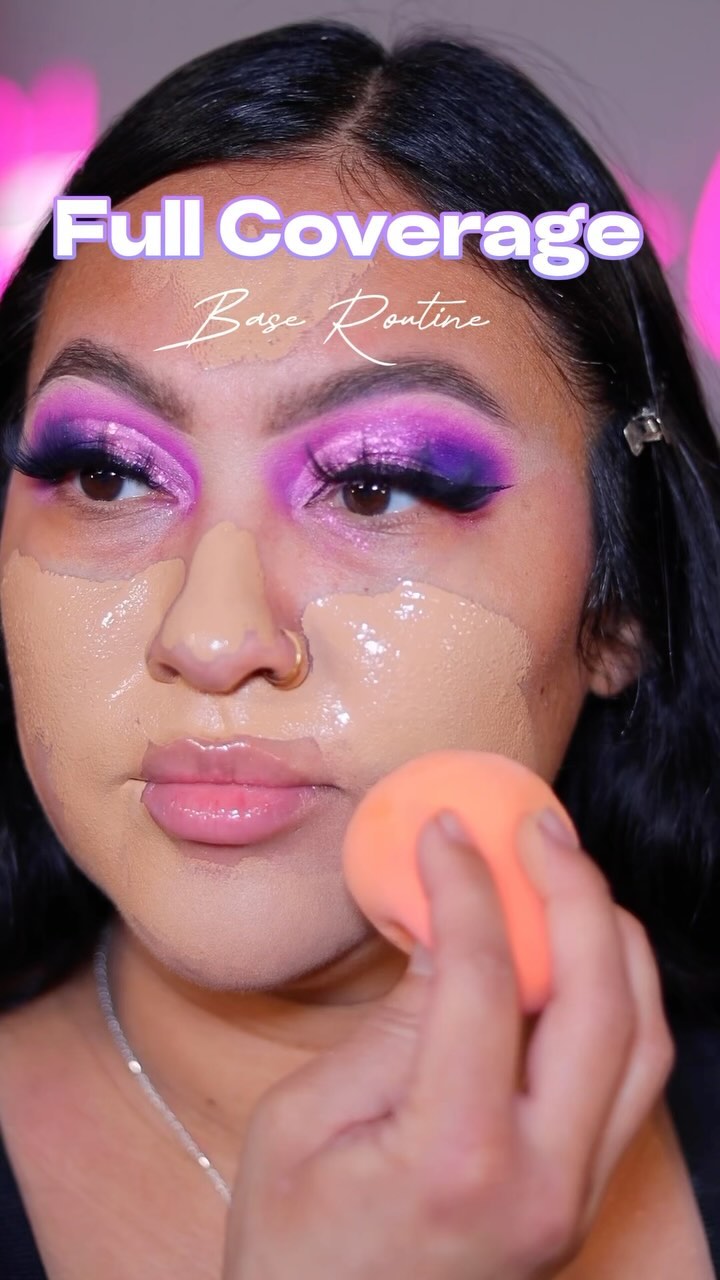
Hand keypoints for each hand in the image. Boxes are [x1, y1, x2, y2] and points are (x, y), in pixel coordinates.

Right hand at [222, 808, 674, 1279]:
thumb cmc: (291, 1251)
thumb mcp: (300, 1125)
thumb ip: (389, 1029)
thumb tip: (449, 934)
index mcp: (455, 1157)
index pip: (489, 981)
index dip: (468, 885)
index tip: (445, 831)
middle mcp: (541, 1180)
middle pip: (602, 1002)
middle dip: (575, 891)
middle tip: (536, 827)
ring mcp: (574, 1197)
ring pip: (644, 1042)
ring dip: (615, 941)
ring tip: (566, 875)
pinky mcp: (580, 1199)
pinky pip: (632, 1081)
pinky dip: (617, 998)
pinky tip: (574, 953)